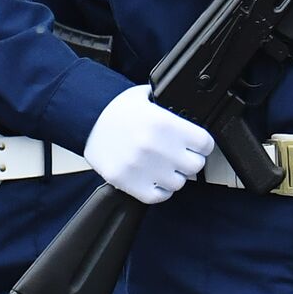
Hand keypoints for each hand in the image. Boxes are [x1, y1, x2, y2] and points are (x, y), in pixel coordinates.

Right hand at [84, 85, 212, 203]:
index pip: (205, 143)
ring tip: (166, 166)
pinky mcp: (127, 182)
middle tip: (182, 155)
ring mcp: (142, 167)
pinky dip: (161, 190)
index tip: (198, 144)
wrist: (87, 119)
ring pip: (178, 182)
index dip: (203, 144)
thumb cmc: (118, 109)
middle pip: (195, 165)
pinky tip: (157, 179)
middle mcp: (156, 147)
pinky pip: (157, 196)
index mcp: (165, 124)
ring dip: (175, 175)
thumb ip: (173, 108)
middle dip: (191, 159)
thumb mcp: (150, 97)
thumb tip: (193, 114)